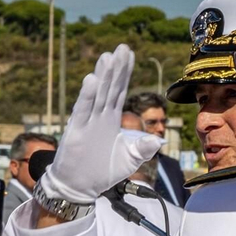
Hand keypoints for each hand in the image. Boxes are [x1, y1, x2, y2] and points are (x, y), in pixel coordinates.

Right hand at [40, 44, 163, 204]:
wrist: (78, 187)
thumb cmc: (101, 172)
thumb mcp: (128, 160)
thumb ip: (142, 148)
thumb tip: (158, 140)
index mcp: (110, 119)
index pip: (119, 91)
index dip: (125, 73)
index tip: (130, 54)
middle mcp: (99, 116)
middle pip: (110, 87)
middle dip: (116, 68)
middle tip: (122, 47)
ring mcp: (87, 122)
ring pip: (97, 95)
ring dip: (102, 76)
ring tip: (107, 57)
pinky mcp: (76, 131)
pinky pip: (82, 111)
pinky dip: (87, 96)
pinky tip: (91, 80)